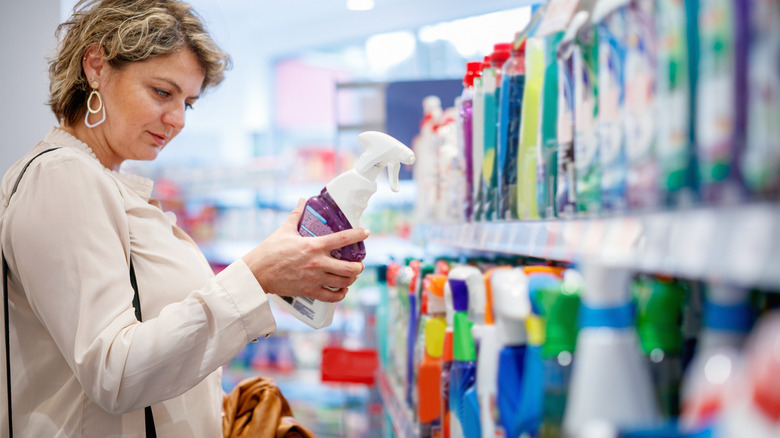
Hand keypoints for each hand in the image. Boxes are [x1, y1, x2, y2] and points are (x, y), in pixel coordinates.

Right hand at [241, 199, 367, 301]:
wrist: (257, 272)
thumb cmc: (270, 250)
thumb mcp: (284, 229)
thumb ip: (296, 215)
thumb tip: (302, 200)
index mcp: (314, 245)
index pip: (343, 239)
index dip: (358, 235)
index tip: (366, 232)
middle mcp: (318, 263)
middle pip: (350, 268)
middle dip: (359, 266)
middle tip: (359, 263)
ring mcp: (315, 278)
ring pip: (344, 282)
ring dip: (351, 279)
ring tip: (351, 275)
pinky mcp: (309, 291)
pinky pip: (332, 296)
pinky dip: (340, 293)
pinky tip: (342, 289)